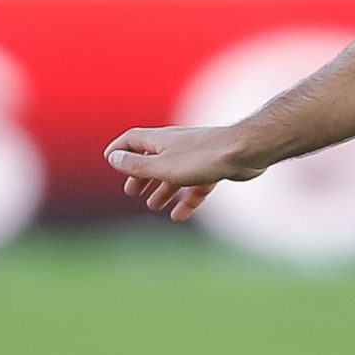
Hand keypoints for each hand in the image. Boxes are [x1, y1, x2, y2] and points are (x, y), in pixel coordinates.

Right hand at [103, 124, 260, 220]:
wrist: (245, 152)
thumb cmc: (202, 158)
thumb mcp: (162, 166)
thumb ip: (137, 165)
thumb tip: (113, 159)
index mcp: (160, 139)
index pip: (132, 139)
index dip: (119, 149)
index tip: (110, 161)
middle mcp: (177, 145)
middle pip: (153, 158)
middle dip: (140, 175)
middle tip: (132, 192)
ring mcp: (197, 156)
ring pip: (174, 174)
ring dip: (162, 189)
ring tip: (153, 205)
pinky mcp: (214, 168)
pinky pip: (196, 185)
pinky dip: (186, 199)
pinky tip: (180, 215)